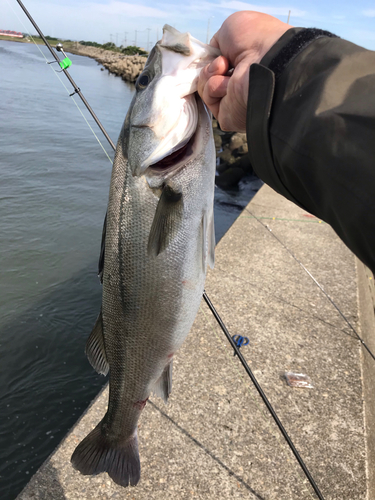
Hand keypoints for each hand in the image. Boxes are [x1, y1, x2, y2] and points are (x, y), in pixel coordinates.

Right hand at [198, 11, 290, 131]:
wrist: (267, 63)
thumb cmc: (256, 40)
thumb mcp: (232, 27)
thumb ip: (218, 41)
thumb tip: (213, 57)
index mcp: (246, 65)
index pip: (218, 64)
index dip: (213, 58)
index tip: (218, 52)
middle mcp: (241, 84)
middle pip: (209, 76)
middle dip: (211, 66)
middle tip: (224, 62)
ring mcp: (234, 101)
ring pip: (205, 86)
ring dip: (211, 75)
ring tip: (226, 70)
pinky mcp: (227, 116)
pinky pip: (208, 99)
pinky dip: (213, 88)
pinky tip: (228, 85)